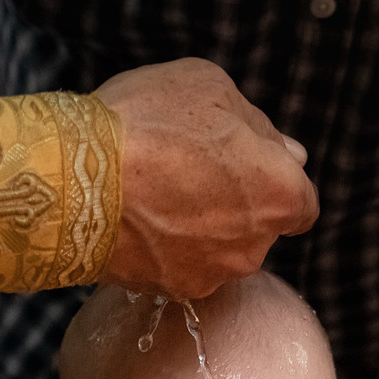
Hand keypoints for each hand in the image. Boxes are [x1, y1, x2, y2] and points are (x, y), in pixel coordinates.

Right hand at [94, 59, 318, 299]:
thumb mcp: (211, 88)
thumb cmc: (149, 122)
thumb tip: (285, 151)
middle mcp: (255, 246)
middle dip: (235, 204)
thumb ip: (258, 125)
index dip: (275, 181)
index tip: (247, 167)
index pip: (302, 204)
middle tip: (190, 170)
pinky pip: (179, 266)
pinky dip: (166, 248)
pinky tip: (137, 219)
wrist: (75, 180)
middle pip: (257, 227)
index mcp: (281, 194)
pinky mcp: (170, 290)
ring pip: (218, 251)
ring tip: (155, 194)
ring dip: (200, 229)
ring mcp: (212, 274)